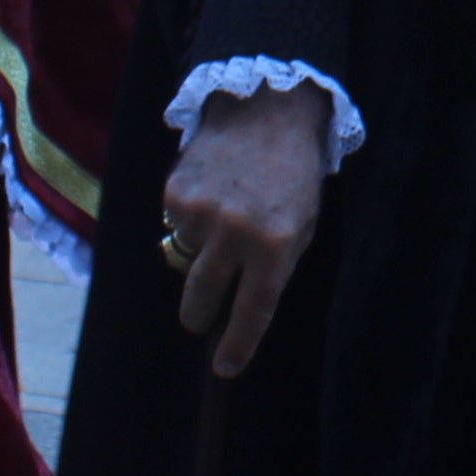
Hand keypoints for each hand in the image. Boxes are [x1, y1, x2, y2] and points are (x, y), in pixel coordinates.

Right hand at [164, 80, 333, 377]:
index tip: (225, 367)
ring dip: (197, 253)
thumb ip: (272, 265)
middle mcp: (234, 233)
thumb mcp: (300, 224)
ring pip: (183, 261)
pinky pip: (175, 227)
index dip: (238, 345)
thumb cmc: (293, 173)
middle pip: (200, 298)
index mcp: (275, 245)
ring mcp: (200, 212)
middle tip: (200, 316)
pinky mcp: (175, 193)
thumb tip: (236, 305)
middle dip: (199, 314)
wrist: (269, 107)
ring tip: (224, 216)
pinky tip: (212, 191)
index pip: (253, 310)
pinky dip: (189, 220)